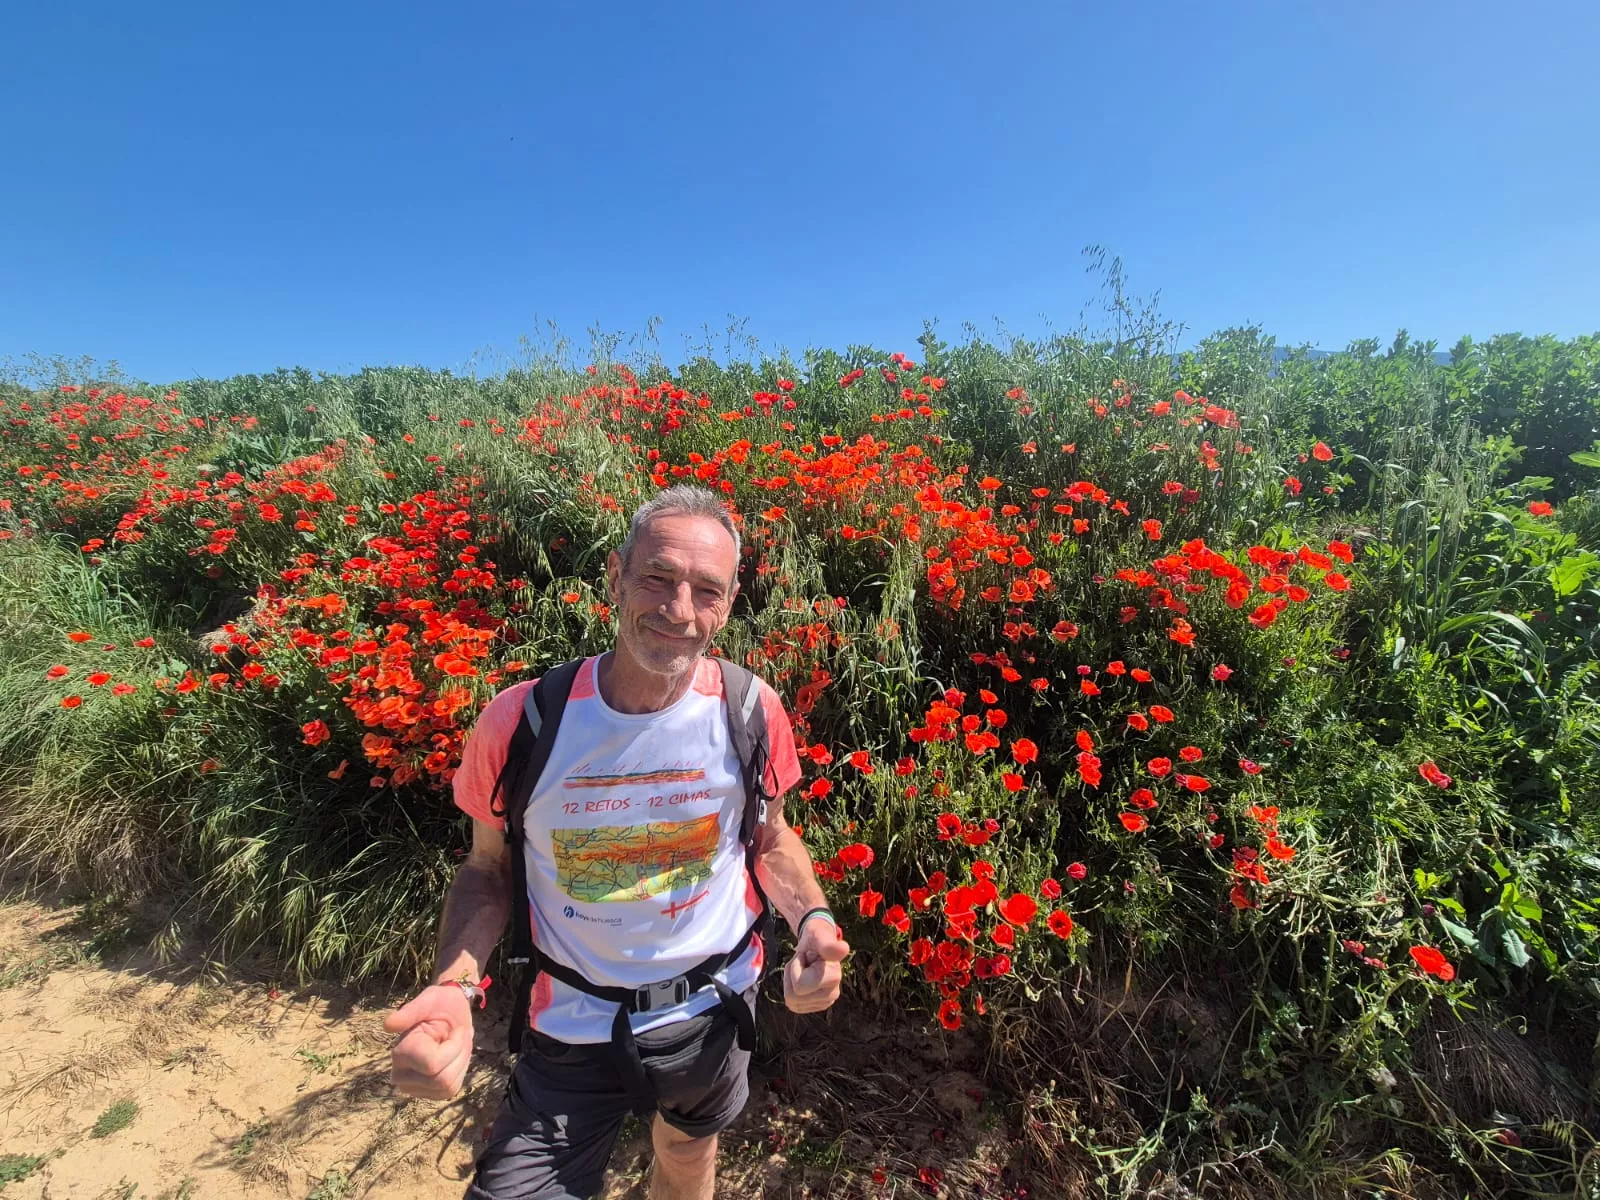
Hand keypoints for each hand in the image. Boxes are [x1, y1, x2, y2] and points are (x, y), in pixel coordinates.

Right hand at [383, 984, 474, 1098]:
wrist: (451, 1012)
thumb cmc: (439, 1004)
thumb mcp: (429, 1001)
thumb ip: (410, 1012)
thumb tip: (388, 1025)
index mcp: (399, 1053)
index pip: (432, 1065)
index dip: (453, 1047)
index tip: (455, 1029)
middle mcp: (400, 1075)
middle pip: (441, 1080)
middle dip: (458, 1055)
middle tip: (458, 1036)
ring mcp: (413, 1088)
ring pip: (447, 1087)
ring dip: (460, 1063)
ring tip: (456, 1045)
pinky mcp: (427, 1093)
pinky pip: (451, 1091)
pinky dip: (459, 1072)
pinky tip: (453, 1058)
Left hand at [783, 917, 850, 1013]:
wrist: (817, 945)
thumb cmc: (816, 938)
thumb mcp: (818, 936)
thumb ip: (828, 944)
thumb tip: (843, 949)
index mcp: (834, 977)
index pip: (799, 986)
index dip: (797, 965)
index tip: (808, 954)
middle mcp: (833, 995)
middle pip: (793, 997)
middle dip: (793, 975)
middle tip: (805, 961)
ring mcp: (824, 1003)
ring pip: (792, 1001)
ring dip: (791, 981)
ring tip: (804, 968)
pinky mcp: (815, 1007)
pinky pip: (793, 1004)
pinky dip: (793, 989)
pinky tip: (804, 978)